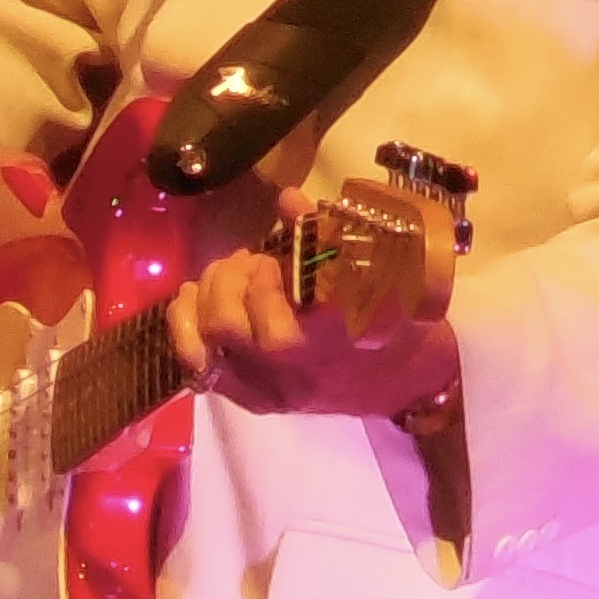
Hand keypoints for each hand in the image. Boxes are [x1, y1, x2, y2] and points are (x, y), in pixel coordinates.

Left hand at [167, 191, 459, 423]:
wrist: (410, 383)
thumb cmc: (399, 320)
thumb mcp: (381, 273)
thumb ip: (328, 236)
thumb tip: (287, 198)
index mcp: (331, 339)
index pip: (274, 309)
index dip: (263, 277)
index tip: (275, 259)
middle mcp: (295, 371)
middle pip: (228, 325)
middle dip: (227, 280)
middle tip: (247, 261)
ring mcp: (272, 390)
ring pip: (208, 346)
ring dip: (204, 299)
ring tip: (224, 277)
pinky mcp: (256, 400)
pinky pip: (202, 371)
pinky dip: (187, 330)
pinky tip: (193, 302)